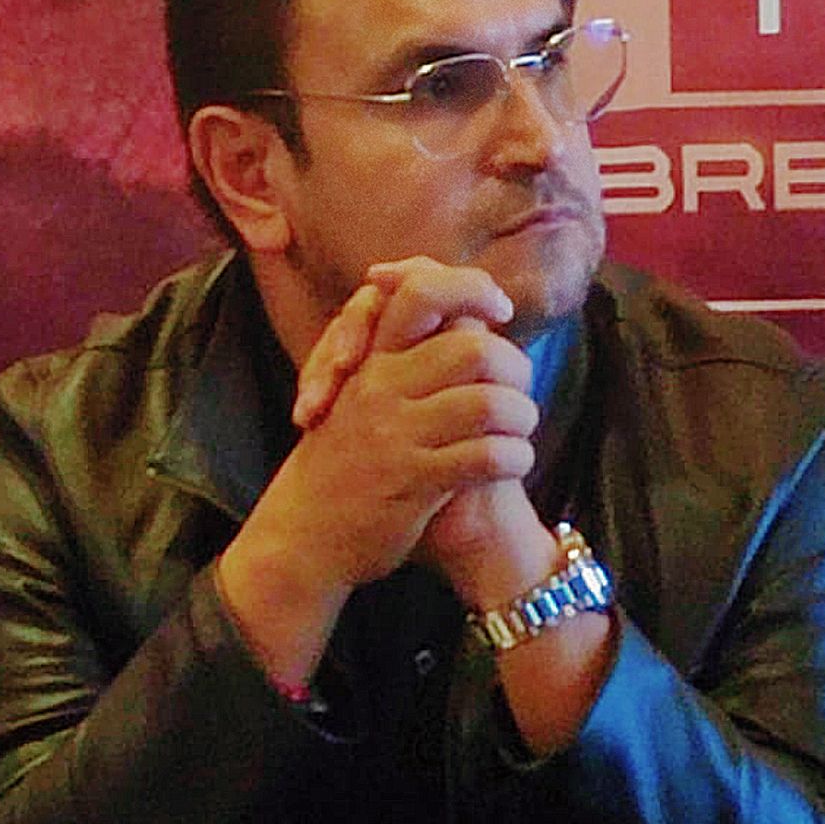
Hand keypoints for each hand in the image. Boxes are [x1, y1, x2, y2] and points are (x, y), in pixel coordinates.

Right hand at [292, 258, 554, 604]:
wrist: (302, 534)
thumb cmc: (344, 459)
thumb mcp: (361, 393)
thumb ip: (404, 353)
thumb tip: (466, 314)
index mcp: (372, 356)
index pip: (423, 290)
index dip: (472, 289)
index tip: (500, 310)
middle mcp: (381, 385)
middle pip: (475, 348)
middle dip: (515, 367)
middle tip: (521, 388)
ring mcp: (395, 433)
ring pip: (488, 404)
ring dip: (522, 416)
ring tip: (522, 429)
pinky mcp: (412, 481)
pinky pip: (485, 457)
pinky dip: (514, 457)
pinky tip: (514, 462)